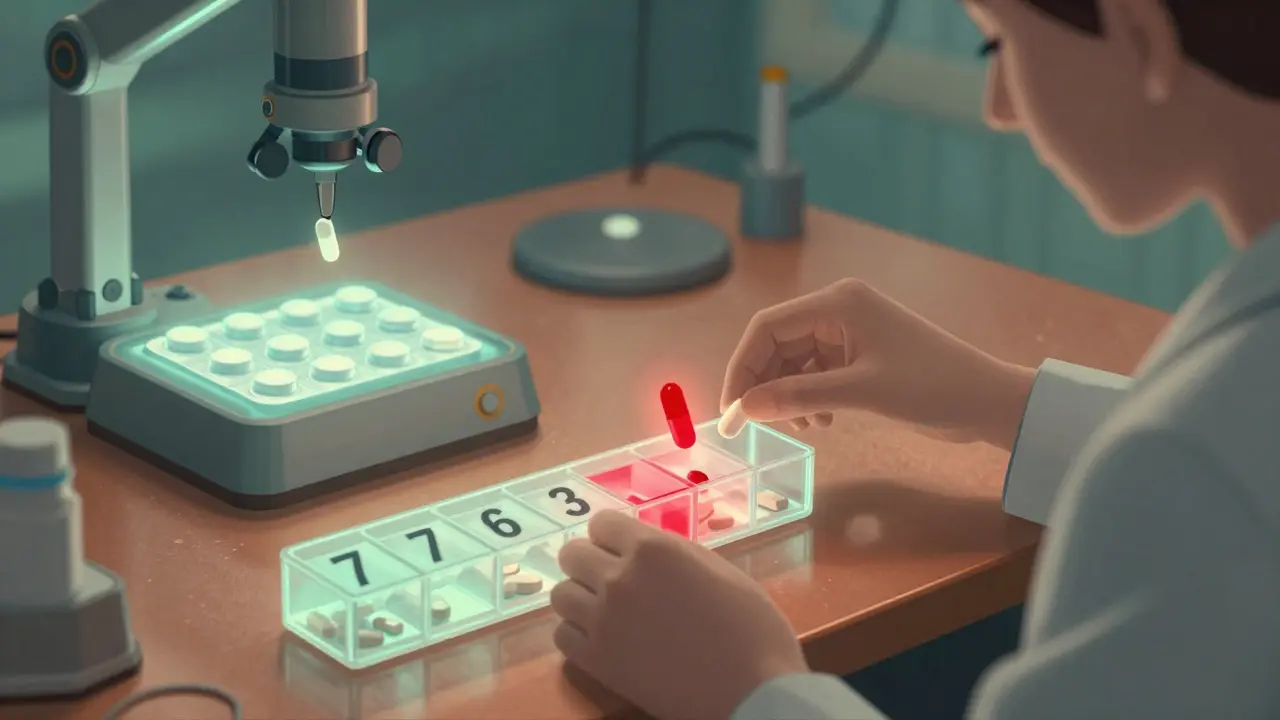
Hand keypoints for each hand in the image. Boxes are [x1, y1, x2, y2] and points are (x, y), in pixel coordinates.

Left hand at [552, 511, 806, 719]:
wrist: (751, 692)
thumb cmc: (752, 628)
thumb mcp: (719, 570)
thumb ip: (675, 554)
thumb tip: (647, 551)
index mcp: (653, 549)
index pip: (601, 523)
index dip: (613, 536)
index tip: (624, 551)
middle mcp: (618, 578)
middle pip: (572, 554)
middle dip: (589, 561)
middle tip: (611, 578)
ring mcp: (603, 621)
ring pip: (560, 594)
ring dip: (579, 597)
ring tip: (604, 610)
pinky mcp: (596, 661)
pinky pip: (562, 635)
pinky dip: (577, 633)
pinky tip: (603, 638)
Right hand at [721, 278, 1035, 448]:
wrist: (988, 401)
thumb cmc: (931, 388)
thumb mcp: (860, 394)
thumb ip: (798, 397)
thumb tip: (745, 408)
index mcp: (838, 303)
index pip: (767, 328)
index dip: (742, 367)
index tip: (731, 409)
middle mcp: (840, 310)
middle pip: (777, 344)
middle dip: (763, 384)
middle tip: (756, 425)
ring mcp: (851, 332)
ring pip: (794, 361)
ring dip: (787, 394)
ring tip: (803, 426)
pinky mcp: (861, 355)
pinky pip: (815, 372)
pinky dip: (808, 397)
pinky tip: (821, 422)